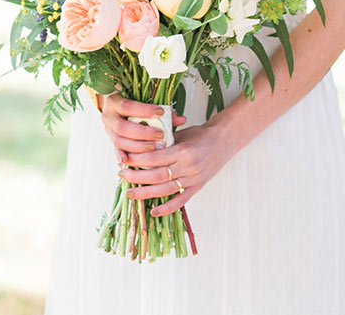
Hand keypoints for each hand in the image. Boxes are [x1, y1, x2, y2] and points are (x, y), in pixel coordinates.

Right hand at [100, 93, 186, 165]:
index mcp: (115, 102)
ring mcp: (108, 130)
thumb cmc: (135, 103)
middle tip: (160, 135)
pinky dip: (124, 156)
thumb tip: (182, 119)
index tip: (161, 112)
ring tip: (154, 147)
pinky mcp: (111, 141)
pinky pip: (116, 151)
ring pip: (120, 141)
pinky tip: (131, 161)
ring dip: (138, 146)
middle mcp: (108, 116)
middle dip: (143, 133)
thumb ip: (162, 110)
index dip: (144, 110)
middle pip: (123, 127)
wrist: (116, 106)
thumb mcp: (144, 102)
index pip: (128, 106)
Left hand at [119, 119, 233, 216]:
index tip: (124, 159)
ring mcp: (193, 179)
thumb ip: (164, 143)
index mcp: (183, 150)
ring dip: (145, 193)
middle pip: (157, 175)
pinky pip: (180, 201)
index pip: (155, 158)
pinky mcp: (197, 188)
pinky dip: (166, 208)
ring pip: (165, 190)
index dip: (137, 160)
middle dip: (136, 177)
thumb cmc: (200, 135)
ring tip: (130, 193)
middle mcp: (188, 166)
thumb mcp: (181, 133)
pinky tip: (153, 211)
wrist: (223, 141)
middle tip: (121, 175)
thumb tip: (141, 149)